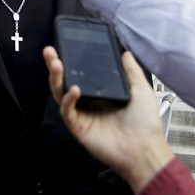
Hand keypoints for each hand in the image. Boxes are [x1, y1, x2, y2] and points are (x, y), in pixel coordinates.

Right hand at [43, 46, 173, 193]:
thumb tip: (126, 53)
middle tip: (50, 52)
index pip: (80, 73)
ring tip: (56, 64)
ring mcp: (82, 115)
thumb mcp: (140, 90)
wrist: (144, 148)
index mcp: (100, 93)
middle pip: (65, 81)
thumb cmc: (144, 123)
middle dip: (55, 66)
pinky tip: (73, 90)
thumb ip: (131, 71)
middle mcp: (88, 102)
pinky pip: (67, 111)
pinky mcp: (78, 127)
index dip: (71, 61)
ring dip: (56, 78)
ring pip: (61, 94)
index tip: (66, 46)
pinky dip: (68, 99)